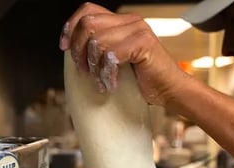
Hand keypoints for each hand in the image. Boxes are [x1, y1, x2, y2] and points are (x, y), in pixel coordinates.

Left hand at [59, 2, 191, 106]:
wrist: (170, 91)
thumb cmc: (143, 80)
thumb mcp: (115, 61)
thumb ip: (99, 49)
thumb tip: (71, 49)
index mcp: (121, 22)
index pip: (87, 11)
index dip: (70, 27)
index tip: (64, 47)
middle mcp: (129, 21)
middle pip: (87, 24)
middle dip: (78, 50)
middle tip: (85, 71)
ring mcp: (138, 30)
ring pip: (97, 41)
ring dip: (94, 67)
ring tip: (102, 82)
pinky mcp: (143, 43)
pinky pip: (112, 55)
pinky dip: (108, 73)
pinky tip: (113, 84)